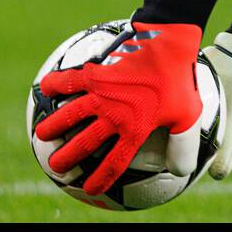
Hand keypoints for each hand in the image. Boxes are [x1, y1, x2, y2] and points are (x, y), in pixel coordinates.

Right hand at [34, 22, 203, 195]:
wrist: (168, 43)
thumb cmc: (181, 78)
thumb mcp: (189, 116)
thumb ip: (182, 145)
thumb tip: (181, 170)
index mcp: (135, 130)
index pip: (114, 163)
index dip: (100, 179)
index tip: (89, 189)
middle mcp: (113, 116)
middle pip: (83, 144)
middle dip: (65, 159)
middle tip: (55, 165)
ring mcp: (101, 94)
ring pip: (68, 116)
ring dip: (52, 127)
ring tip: (41, 135)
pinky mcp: (95, 72)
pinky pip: (67, 81)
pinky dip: (54, 85)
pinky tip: (45, 88)